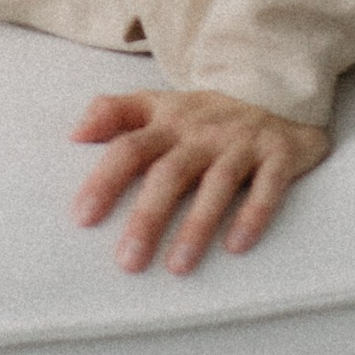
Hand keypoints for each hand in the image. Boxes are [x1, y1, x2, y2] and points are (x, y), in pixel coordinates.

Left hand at [71, 85, 329, 273]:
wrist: (277, 88)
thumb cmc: (208, 113)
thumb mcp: (162, 103)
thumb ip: (116, 112)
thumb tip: (74, 132)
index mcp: (170, 121)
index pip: (130, 147)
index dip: (105, 179)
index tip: (83, 217)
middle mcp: (204, 131)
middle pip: (170, 172)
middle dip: (148, 216)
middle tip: (128, 261)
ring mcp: (242, 142)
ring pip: (218, 183)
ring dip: (198, 225)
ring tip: (178, 267)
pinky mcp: (279, 154)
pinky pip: (268, 184)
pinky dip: (254, 213)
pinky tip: (237, 245)